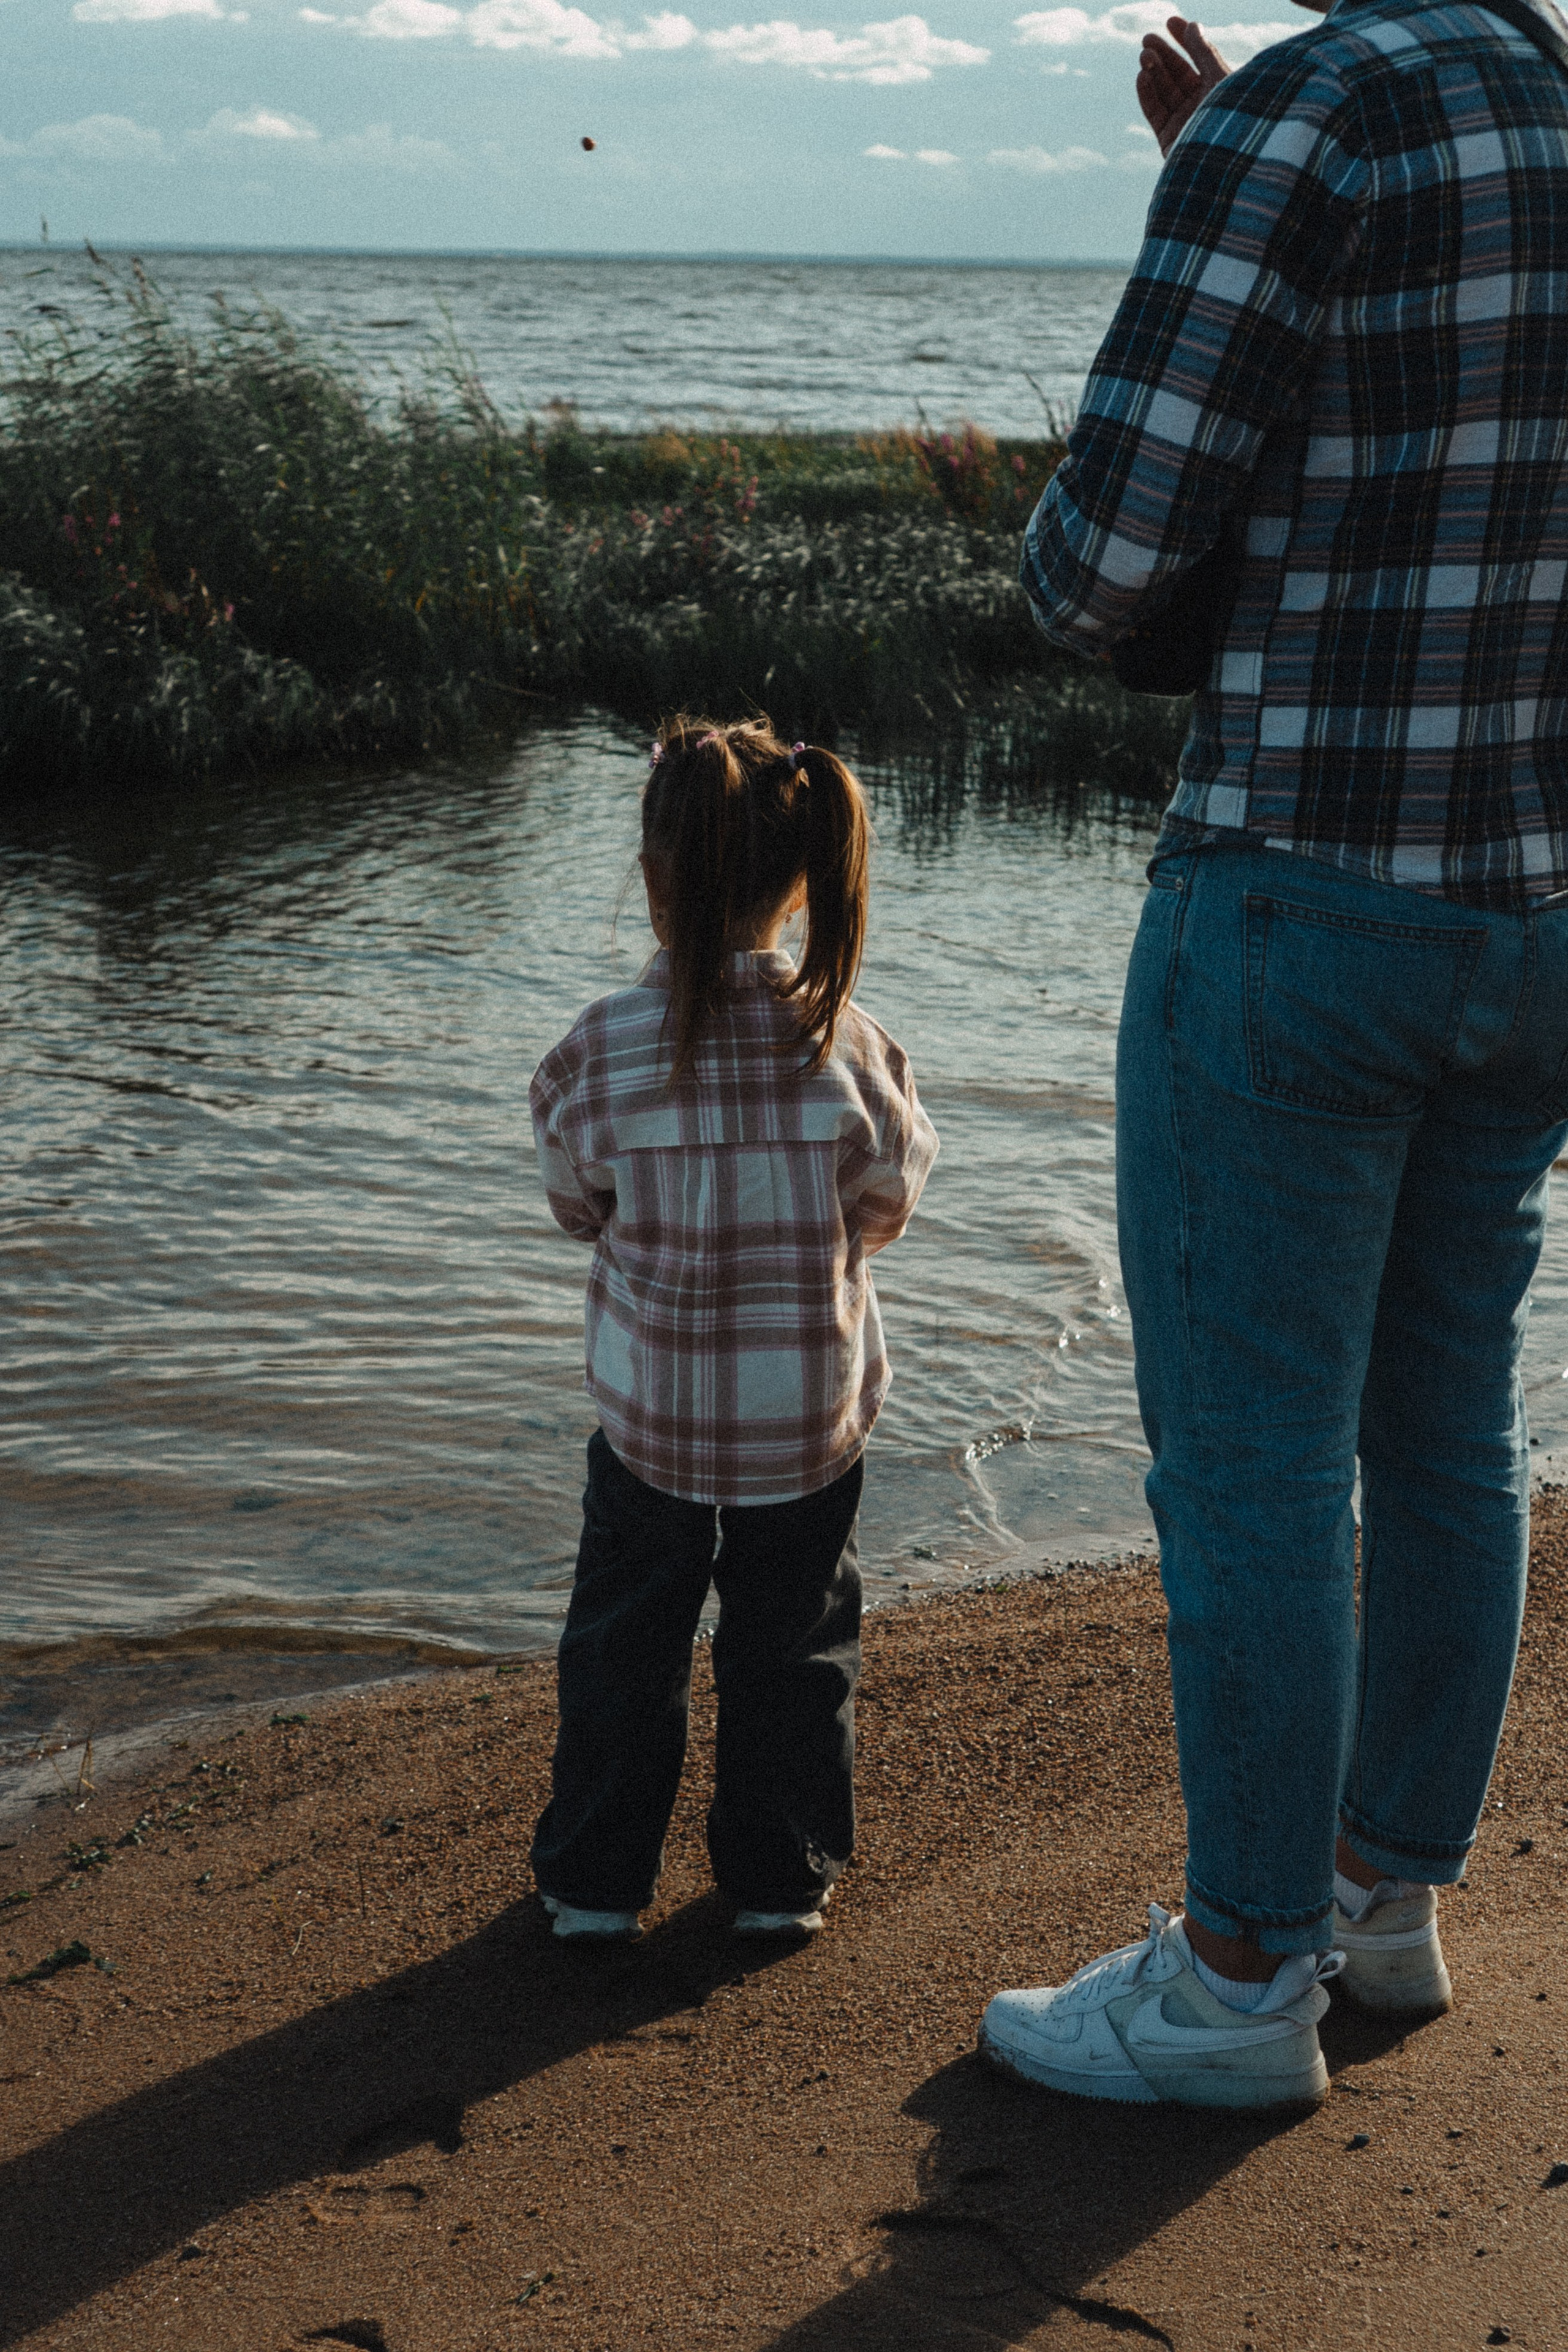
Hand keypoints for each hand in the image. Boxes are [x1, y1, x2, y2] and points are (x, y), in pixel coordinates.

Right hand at [1137, 16, 1232, 155]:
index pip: (1197, 59)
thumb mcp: (1218, 78)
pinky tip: (1141, 76)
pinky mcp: (1168, 140)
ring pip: (1164, 91)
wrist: (1223, 160)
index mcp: (1218, 89)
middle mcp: (1200, 106)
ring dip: (1152, 71)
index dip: (1184, 39)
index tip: (1170, 21)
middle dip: (1163, 55)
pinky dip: (1146, 94)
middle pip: (1177, 74)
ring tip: (1145, 54)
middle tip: (1148, 38)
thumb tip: (1193, 25)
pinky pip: (1154, 113)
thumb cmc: (1231, 117)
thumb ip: (1204, 52)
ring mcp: (1183, 123)